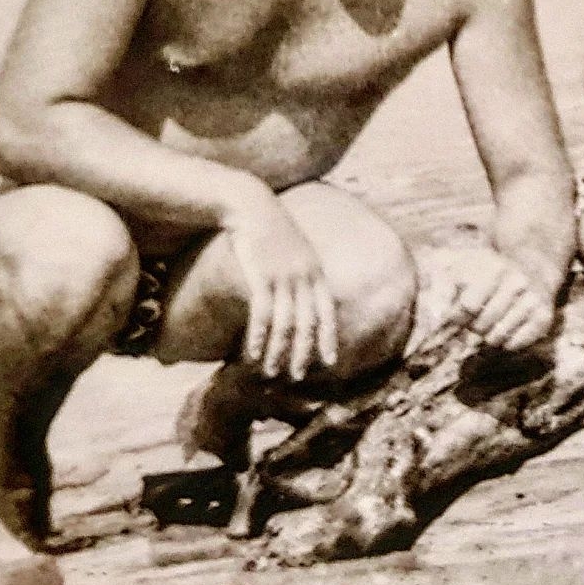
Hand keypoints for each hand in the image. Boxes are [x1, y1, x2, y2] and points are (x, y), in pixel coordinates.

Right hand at [224, 188, 337, 382]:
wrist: (254, 207)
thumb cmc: (274, 232)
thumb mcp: (298, 252)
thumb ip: (304, 275)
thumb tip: (305, 300)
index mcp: (316, 271)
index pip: (328, 311)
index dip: (329, 337)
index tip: (331, 362)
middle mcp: (304, 276)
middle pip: (308, 323)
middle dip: (304, 353)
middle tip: (297, 377)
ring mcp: (284, 276)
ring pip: (286, 324)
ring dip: (278, 351)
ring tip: (271, 372)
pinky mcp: (262, 276)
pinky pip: (263, 314)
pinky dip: (259, 336)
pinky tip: (253, 353)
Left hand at [448, 248, 555, 350]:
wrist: (535, 269)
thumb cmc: (493, 274)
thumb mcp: (469, 269)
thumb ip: (448, 289)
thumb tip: (438, 319)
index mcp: (497, 268)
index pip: (468, 306)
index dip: (456, 319)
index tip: (454, 322)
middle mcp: (518, 282)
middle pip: (481, 325)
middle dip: (472, 328)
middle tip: (475, 323)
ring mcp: (532, 300)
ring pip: (496, 338)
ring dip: (488, 337)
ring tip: (490, 325)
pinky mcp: (543, 318)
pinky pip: (514, 345)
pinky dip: (506, 343)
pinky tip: (507, 328)